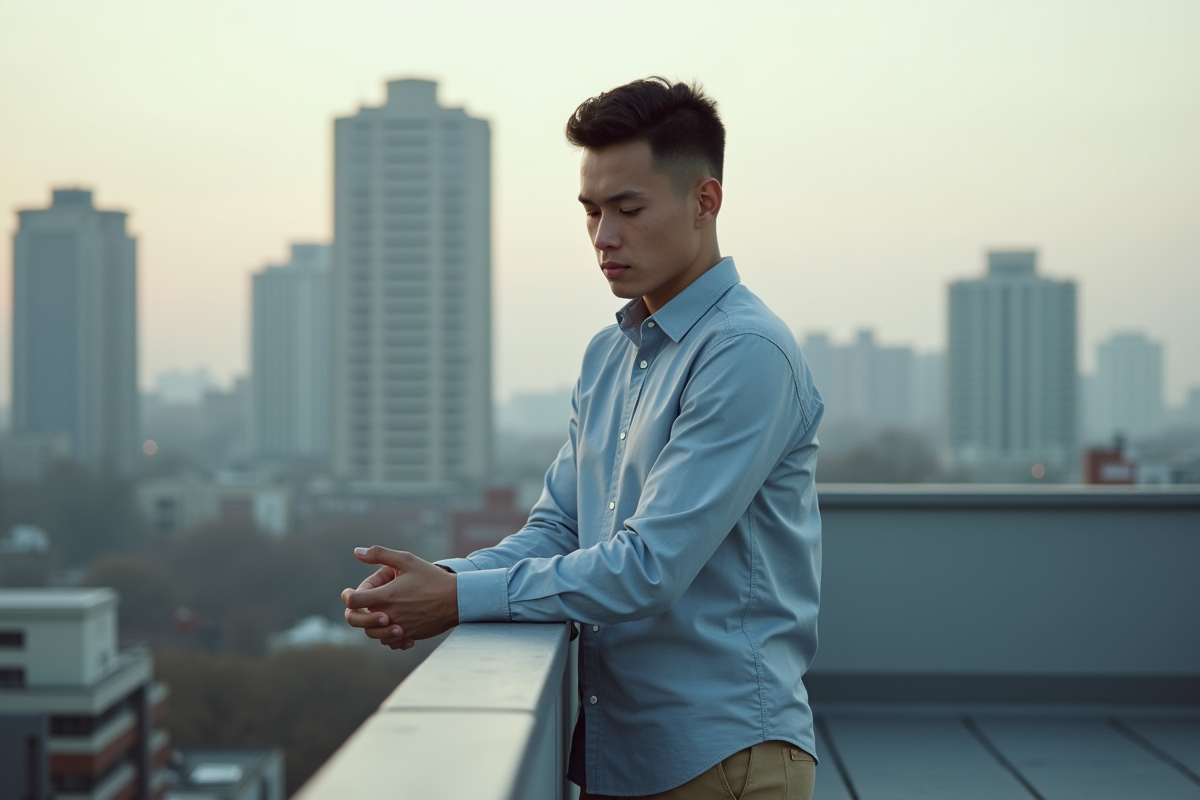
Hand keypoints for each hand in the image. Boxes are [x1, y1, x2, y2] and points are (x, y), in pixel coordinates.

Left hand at [341, 547, 458, 649]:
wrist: (457, 599)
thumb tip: (357, 552)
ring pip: (371, 634)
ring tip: (380, 612)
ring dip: (370, 624)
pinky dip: (387, 635)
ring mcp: (399, 628)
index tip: (349, 593)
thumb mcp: (407, 560)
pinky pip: (389, 642)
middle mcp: (390, 615)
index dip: (347, 596)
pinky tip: (395, 625)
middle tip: (360, 605)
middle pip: (356, 621)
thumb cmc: (431, 577)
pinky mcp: (409, 636)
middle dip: (354, 613)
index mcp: (387, 595)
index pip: (353, 602)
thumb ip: (380, 554)